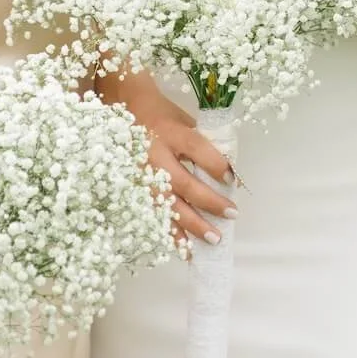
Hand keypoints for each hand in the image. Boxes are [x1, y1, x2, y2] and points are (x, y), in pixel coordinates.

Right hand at [123, 81, 233, 244]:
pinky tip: (185, 248)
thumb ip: (203, 143)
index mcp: (170, 132)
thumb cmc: (162, 114)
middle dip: (208, 202)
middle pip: (183, 183)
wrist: (125, 110)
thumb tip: (228, 173)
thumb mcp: (184, 119)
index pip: (196, 148)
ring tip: (213, 239)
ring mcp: (142, 175)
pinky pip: (154, 214)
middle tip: (231, 214)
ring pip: (167, 205)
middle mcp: (155, 155)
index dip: (215, 165)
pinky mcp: (135, 188)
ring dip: (192, 225)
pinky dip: (170, 233)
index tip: (231, 179)